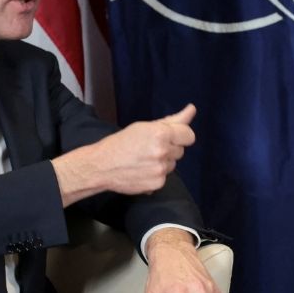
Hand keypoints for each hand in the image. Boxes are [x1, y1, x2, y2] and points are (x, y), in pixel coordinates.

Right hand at [53, 105, 196, 204]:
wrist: (101, 166)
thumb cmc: (121, 143)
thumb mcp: (145, 127)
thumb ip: (172, 120)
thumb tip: (192, 109)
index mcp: (161, 134)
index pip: (189, 135)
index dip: (181, 136)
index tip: (171, 137)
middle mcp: (163, 151)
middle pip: (181, 150)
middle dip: (169, 148)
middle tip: (149, 148)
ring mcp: (160, 169)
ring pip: (173, 164)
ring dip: (163, 162)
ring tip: (143, 159)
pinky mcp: (157, 184)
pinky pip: (165, 177)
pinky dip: (157, 175)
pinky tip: (142, 170)